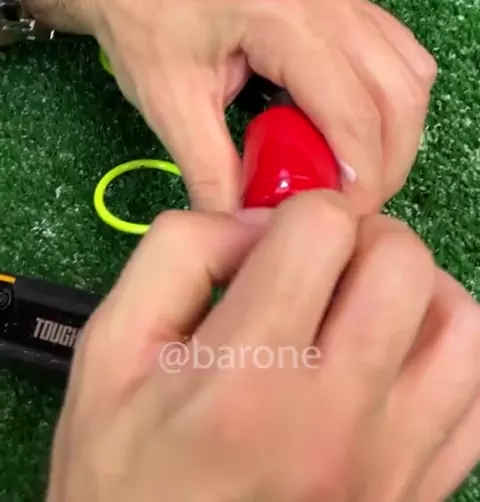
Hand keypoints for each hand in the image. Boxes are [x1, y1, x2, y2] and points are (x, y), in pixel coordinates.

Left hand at [21, 0, 436, 212]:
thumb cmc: (145, 28)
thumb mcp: (169, 106)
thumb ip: (212, 173)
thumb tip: (251, 231)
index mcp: (281, 17)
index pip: (353, 109)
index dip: (361, 176)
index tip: (345, 221)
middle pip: (398, 92)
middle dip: (389, 161)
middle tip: (353, 205)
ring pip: (409, 71)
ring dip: (396, 131)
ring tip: (354, 172)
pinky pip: (395, 52)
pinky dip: (390, 99)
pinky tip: (351, 128)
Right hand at [46, 192, 479, 501]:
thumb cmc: (126, 468)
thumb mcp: (112, 345)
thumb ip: (180, 251)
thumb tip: (262, 220)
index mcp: (246, 377)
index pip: (324, 226)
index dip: (297, 213)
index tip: (276, 246)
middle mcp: (334, 421)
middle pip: (402, 262)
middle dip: (359, 239)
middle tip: (321, 268)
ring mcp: (392, 465)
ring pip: (461, 323)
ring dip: (415, 290)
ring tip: (364, 307)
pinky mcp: (421, 493)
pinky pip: (479, 398)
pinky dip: (448, 356)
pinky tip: (398, 358)